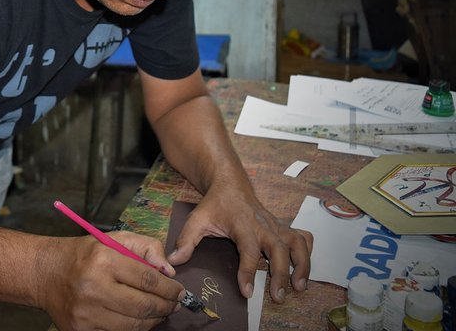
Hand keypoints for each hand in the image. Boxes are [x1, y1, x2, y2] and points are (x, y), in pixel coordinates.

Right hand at [41, 232, 184, 329]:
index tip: (180, 291)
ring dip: (153, 321)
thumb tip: (169, 272)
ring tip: (159, 312)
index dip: (170, 289)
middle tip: (174, 304)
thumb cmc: (85, 255)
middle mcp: (93, 287)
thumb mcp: (114, 239)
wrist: (46, 273)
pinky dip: (133, 329)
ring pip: (133, 326)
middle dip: (166, 307)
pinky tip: (138, 320)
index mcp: (103, 259)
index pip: (148, 280)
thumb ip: (146, 247)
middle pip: (144, 306)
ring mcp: (86, 312)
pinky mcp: (80, 330)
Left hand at [166, 188, 312, 303]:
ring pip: (297, 243)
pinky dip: (308, 252)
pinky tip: (305, 267)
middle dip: (281, 274)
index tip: (247, 292)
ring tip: (299, 287)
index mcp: (242, 225)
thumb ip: (186, 241)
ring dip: (302, 265)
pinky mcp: (283, 227)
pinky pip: (302, 237)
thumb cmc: (214, 204)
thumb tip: (174, 262)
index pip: (248, 251)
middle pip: (279, 250)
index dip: (248, 272)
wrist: (230, 184)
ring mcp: (276, 225)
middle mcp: (264, 225)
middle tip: (277, 297)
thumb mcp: (196, 220)